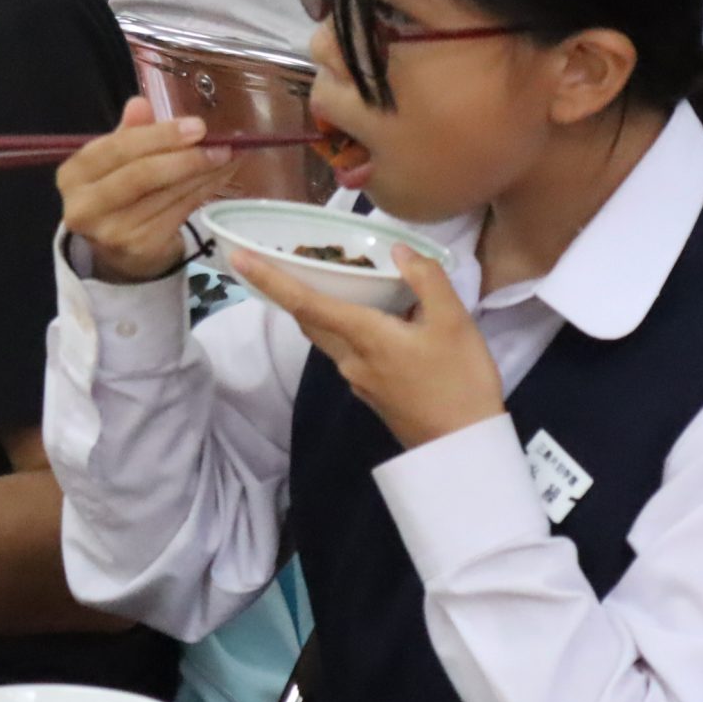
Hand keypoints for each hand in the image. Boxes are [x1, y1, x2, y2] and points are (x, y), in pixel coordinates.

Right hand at [56, 97, 235, 282]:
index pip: (117, 149)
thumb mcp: (114, 159)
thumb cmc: (116, 191)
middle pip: (140, 175)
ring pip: (166, 194)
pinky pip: (179, 211)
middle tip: (219, 144)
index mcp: (73, 174)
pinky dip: (204, 191)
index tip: (197, 126)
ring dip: (203, 173)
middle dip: (184, 157)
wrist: (116, 250)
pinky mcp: (140, 247)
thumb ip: (128, 131)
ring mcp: (112, 231)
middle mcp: (86, 206)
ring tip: (227, 155)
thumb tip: (141, 104)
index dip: (158, 136)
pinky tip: (219, 175)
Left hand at [233, 244, 503, 449]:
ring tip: (335, 282)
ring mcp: (359, 381)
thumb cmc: (460, 382)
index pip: (304, 303)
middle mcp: (350, 360)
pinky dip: (346, 328)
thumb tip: (397, 250)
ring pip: (328, 337)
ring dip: (321, 309)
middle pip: (309, 320)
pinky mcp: (372, 394)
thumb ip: (425, 280)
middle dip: (290, 290)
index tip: (238, 259)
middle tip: (284, 261)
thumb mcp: (455, 323)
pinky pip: (348, 352)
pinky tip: (375, 319)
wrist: (464, 450)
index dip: (269, 279)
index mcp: (363, 337)